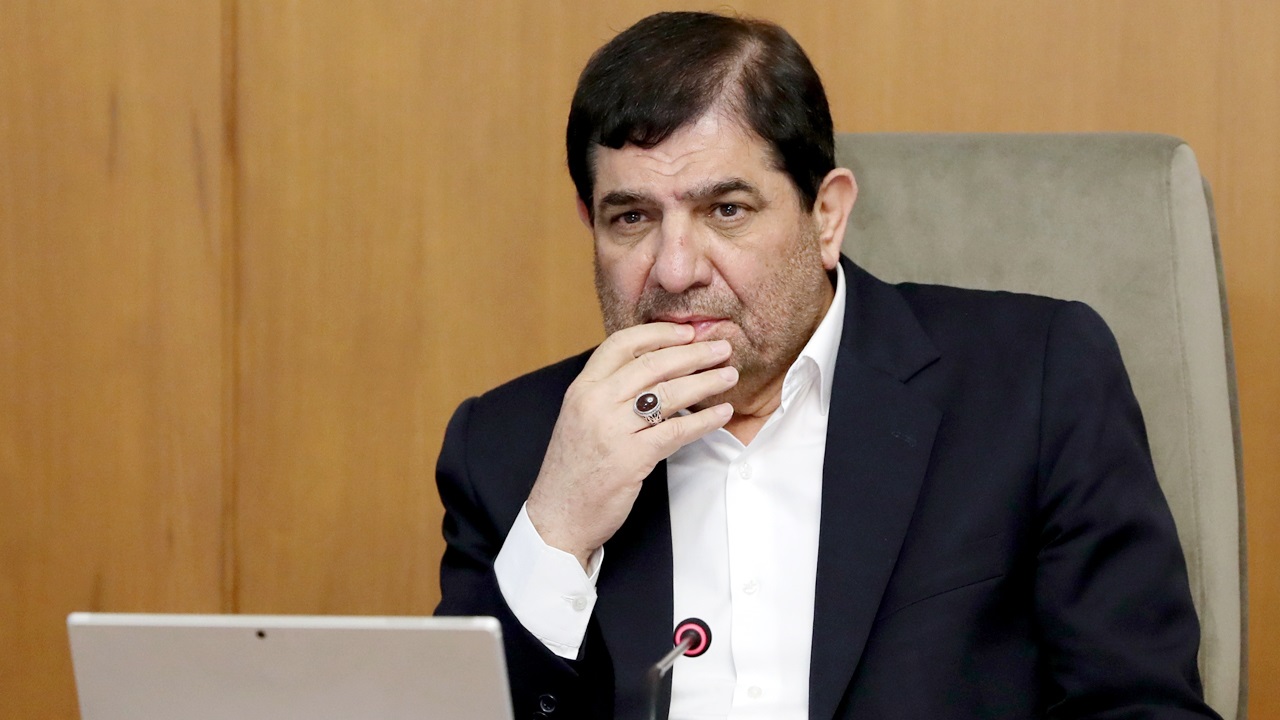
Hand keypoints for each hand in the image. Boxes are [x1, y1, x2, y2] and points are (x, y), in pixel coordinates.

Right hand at [525, 322, 737, 567]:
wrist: (557, 517)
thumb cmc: (573, 470)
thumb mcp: (580, 420)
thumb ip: (608, 393)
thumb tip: (652, 371)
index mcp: (582, 389)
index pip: (622, 344)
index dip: (659, 333)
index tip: (687, 332)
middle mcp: (594, 402)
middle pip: (653, 364)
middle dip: (693, 353)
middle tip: (721, 348)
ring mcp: (612, 430)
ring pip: (669, 394)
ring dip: (706, 381)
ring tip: (729, 376)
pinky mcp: (630, 458)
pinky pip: (677, 431)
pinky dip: (705, 420)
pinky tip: (722, 414)